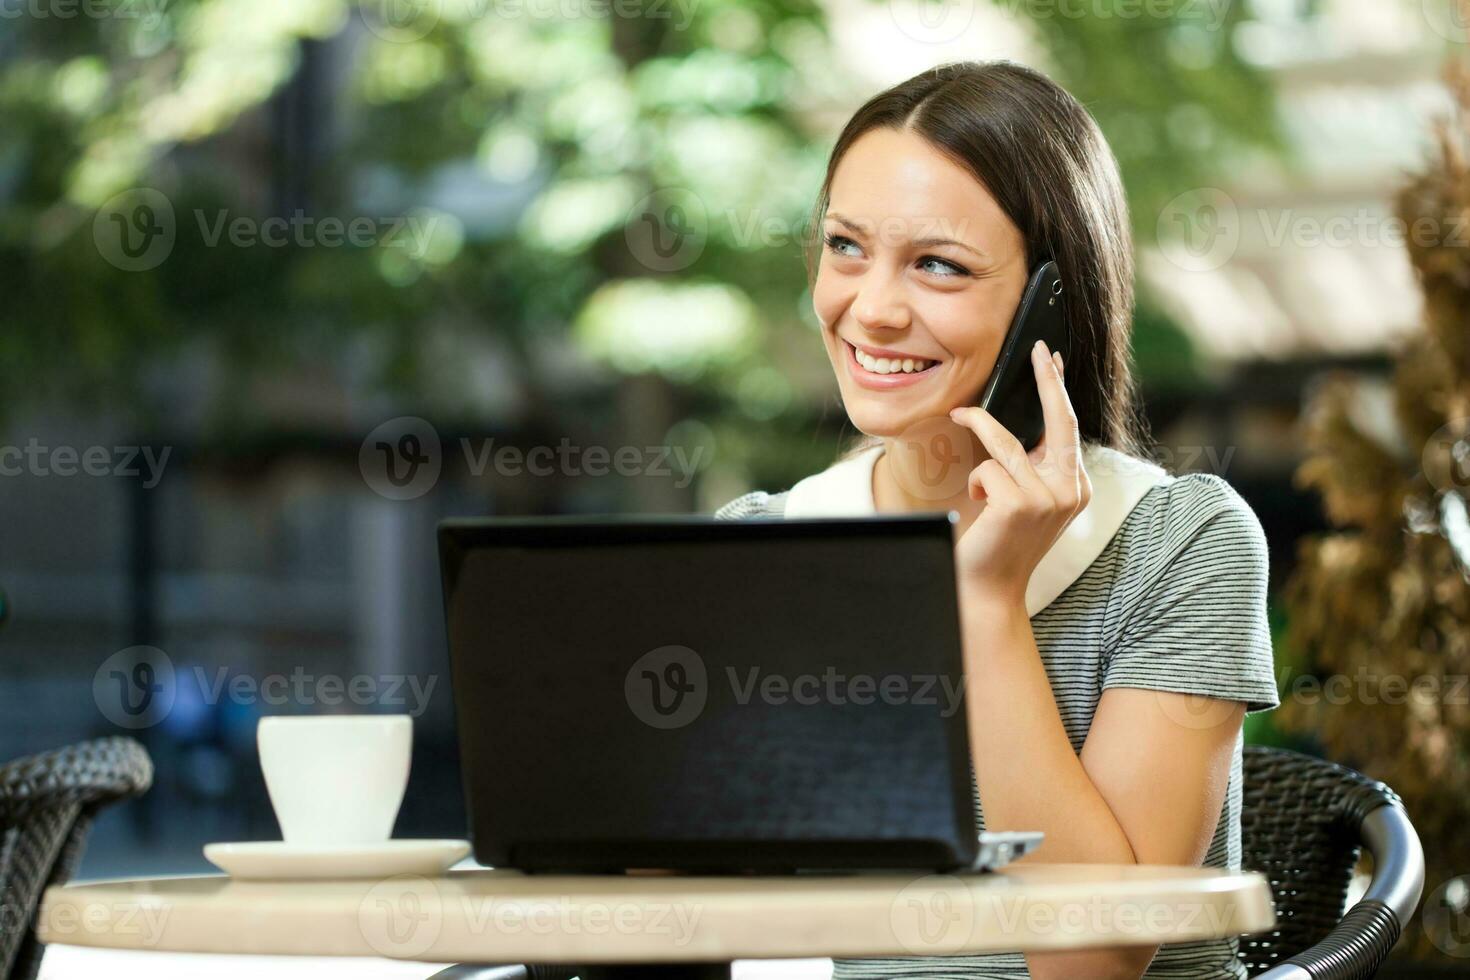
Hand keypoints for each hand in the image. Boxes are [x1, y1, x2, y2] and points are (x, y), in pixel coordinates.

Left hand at [948, 340, 1091, 608]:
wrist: (989, 590)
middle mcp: (1070, 489)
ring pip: (1005, 444)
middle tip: (1036, 348)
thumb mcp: (1022, 499)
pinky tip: (979, 506)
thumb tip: (1020, 426)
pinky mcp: (1021, 504)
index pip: (1067, 426)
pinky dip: (975, 481)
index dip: (1057, 388)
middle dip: (1046, 379)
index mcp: (1074, 486)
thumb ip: (1030, 467)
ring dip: (977, 429)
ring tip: (957, 420)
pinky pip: (987, 468)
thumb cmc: (998, 541)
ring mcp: (1049, 497)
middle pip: (1058, 419)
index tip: (1049, 356)